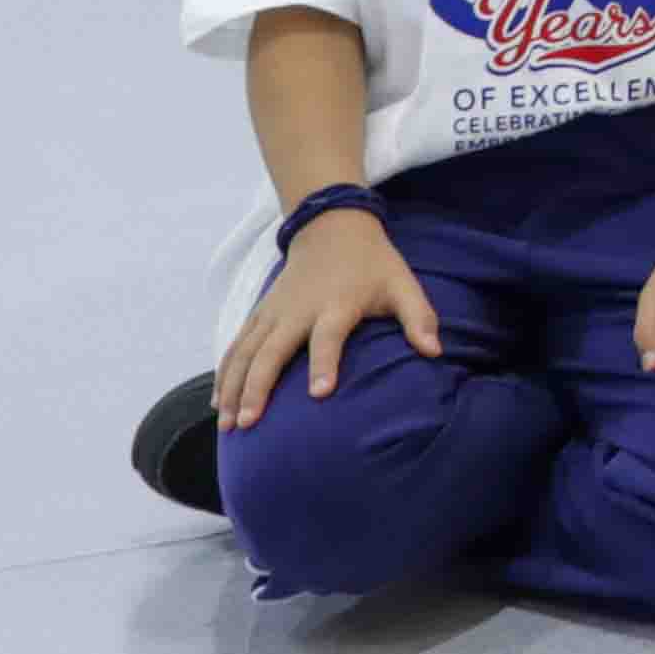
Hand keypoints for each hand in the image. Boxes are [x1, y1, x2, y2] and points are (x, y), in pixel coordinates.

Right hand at [214, 209, 440, 430]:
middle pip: (272, 351)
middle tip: (251, 422)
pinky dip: (224, 373)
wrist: (332, 229)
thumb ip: (419, 318)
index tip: (319, 393)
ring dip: (233, 388)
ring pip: (246, 353)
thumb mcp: (402, 285)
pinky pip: (236, 347)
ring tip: (229, 424)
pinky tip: (218, 403)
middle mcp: (298, 310)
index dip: (325, 363)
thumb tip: (435, 352)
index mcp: (336, 305)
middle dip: (258, 387)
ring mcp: (273, 313)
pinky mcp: (259, 314)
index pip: (328, 336)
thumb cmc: (373, 264)